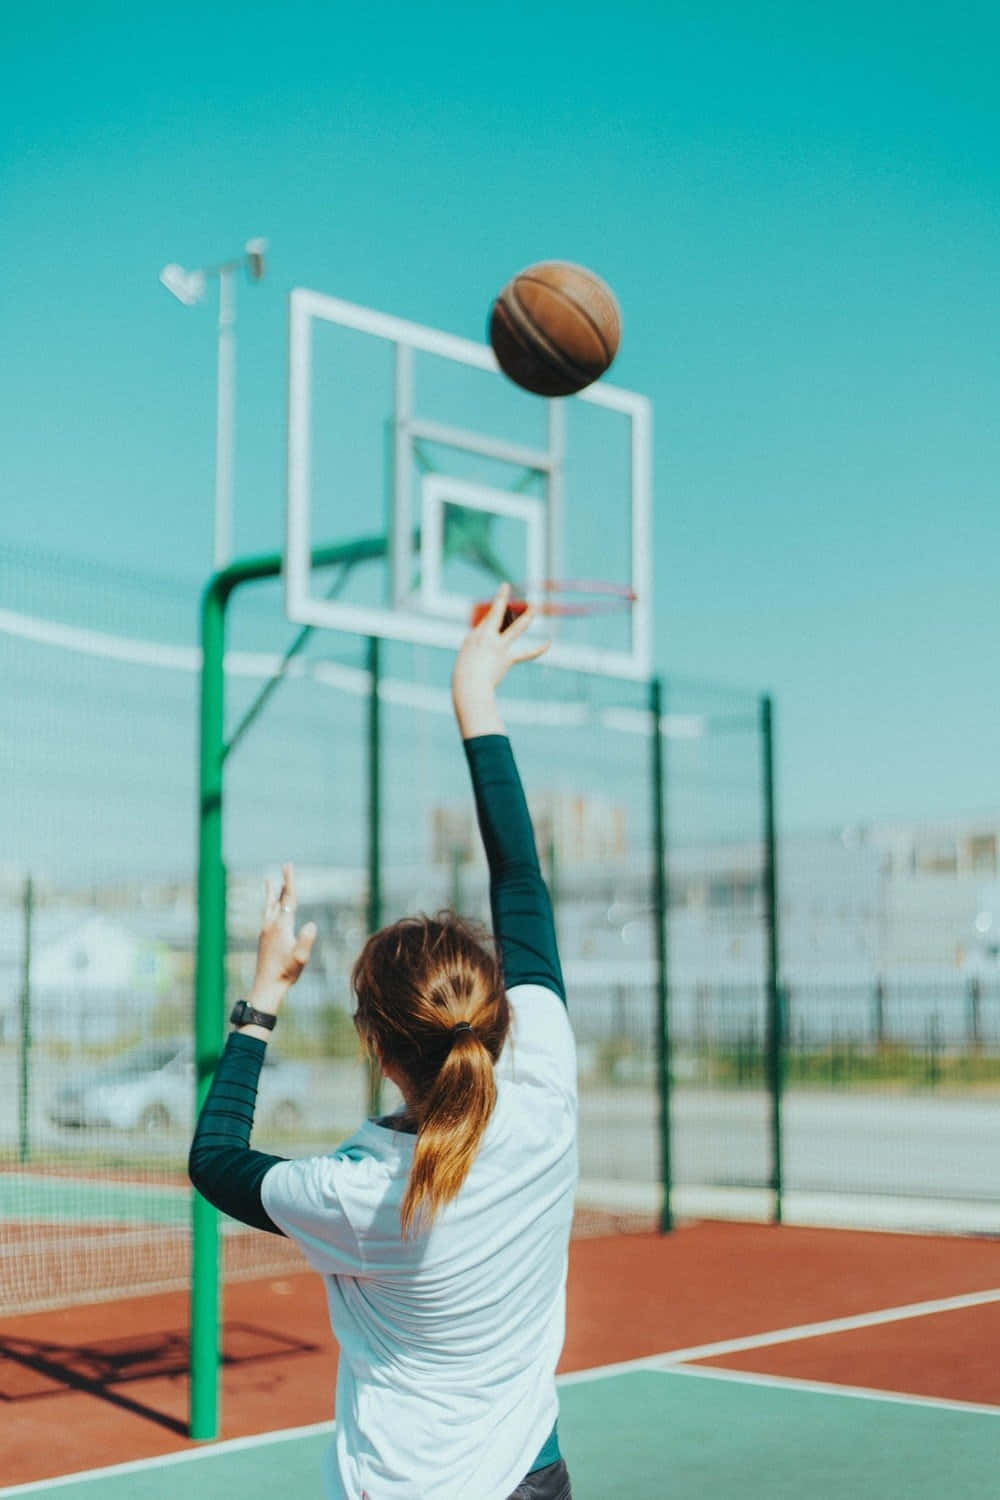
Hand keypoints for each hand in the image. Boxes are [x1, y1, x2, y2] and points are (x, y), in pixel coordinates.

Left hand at [247, 863, 316, 1016]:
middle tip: (285, 866)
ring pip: (269, 906)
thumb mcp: (301, 958)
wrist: (266, 986)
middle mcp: (271, 925)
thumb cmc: (286, 973)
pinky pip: (266, 914)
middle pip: (278, 899)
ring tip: (268, 881)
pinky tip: (269, 908)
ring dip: (271, 892)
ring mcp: (265, 931)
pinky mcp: (263, 938)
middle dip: (283, 882)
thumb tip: (312, 924)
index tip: (289, 866)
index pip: (288, 899)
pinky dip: (268, 905)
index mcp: (281, 926)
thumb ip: (306, 940)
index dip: (290, 881)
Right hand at [451, 584, 548, 737]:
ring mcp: (499, 647)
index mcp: (475, 635)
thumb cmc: (465, 675)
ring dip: (527, 617)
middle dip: (503, 599)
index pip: (488, 616)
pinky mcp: (508, 659)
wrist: (470, 686)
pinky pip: (526, 654)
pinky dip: (539, 649)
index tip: (505, 589)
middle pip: (498, 614)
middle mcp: (487, 637)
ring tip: (535, 608)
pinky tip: (549, 643)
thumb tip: (492, 649)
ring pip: (516, 628)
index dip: (498, 602)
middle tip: (508, 587)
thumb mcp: (468, 657)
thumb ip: (480, 649)